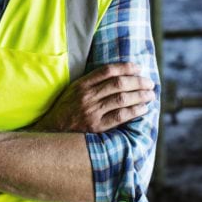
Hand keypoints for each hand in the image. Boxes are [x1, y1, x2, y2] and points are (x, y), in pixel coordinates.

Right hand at [32, 62, 154, 133]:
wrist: (51, 133)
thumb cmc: (64, 111)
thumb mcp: (72, 91)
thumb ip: (90, 83)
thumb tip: (116, 77)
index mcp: (82, 85)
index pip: (108, 70)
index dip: (126, 67)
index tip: (138, 68)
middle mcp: (87, 96)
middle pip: (118, 83)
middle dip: (138, 81)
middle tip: (149, 83)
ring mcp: (92, 112)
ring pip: (122, 99)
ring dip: (140, 95)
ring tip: (150, 95)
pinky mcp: (96, 127)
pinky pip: (120, 116)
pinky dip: (134, 111)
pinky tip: (143, 109)